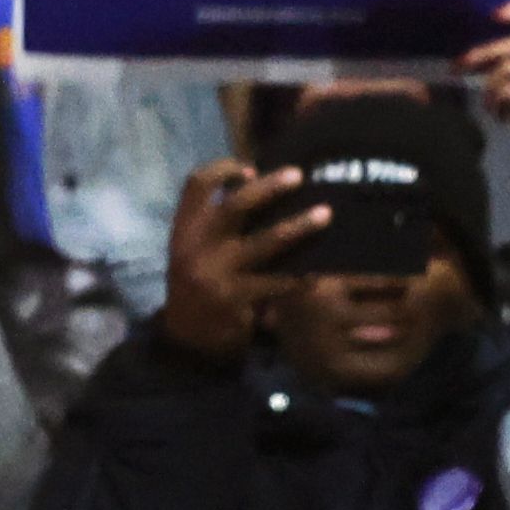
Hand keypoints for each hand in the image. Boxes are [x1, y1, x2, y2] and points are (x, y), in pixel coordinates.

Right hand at [154, 159, 320, 361]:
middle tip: (298, 176)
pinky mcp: (236, 301)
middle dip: (269, 188)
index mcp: (184, 230)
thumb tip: (257, 179)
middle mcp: (197, 248)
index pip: (196, 185)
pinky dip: (299, 275)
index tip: (249, 169)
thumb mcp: (192, 250)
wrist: (186, 340)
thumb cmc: (198, 285)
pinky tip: (318, 270)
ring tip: (325, 214)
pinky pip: (276, 283)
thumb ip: (215, 221)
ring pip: (265, 242)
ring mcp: (217, 275)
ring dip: (299, 226)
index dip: (222, 169)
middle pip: (234, 206)